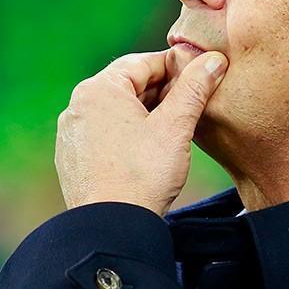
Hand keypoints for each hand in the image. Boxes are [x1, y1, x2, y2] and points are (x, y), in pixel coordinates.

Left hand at [54, 49, 227, 215]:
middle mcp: (78, 105)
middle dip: (164, 91)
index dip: (177, 67)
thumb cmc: (144, 174)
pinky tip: (151, 148)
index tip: (201, 75)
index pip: (145, 63)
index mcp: (99, 89)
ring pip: (119, 110)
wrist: (112, 229)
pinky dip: (130, 133)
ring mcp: (73, 133)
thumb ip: (195, 87)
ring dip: (148, 112)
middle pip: (130, 85)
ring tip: (176, 127)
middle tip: (193, 103)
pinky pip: (107, 132)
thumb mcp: (176, 126)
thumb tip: (214, 60)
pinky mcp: (74, 157)